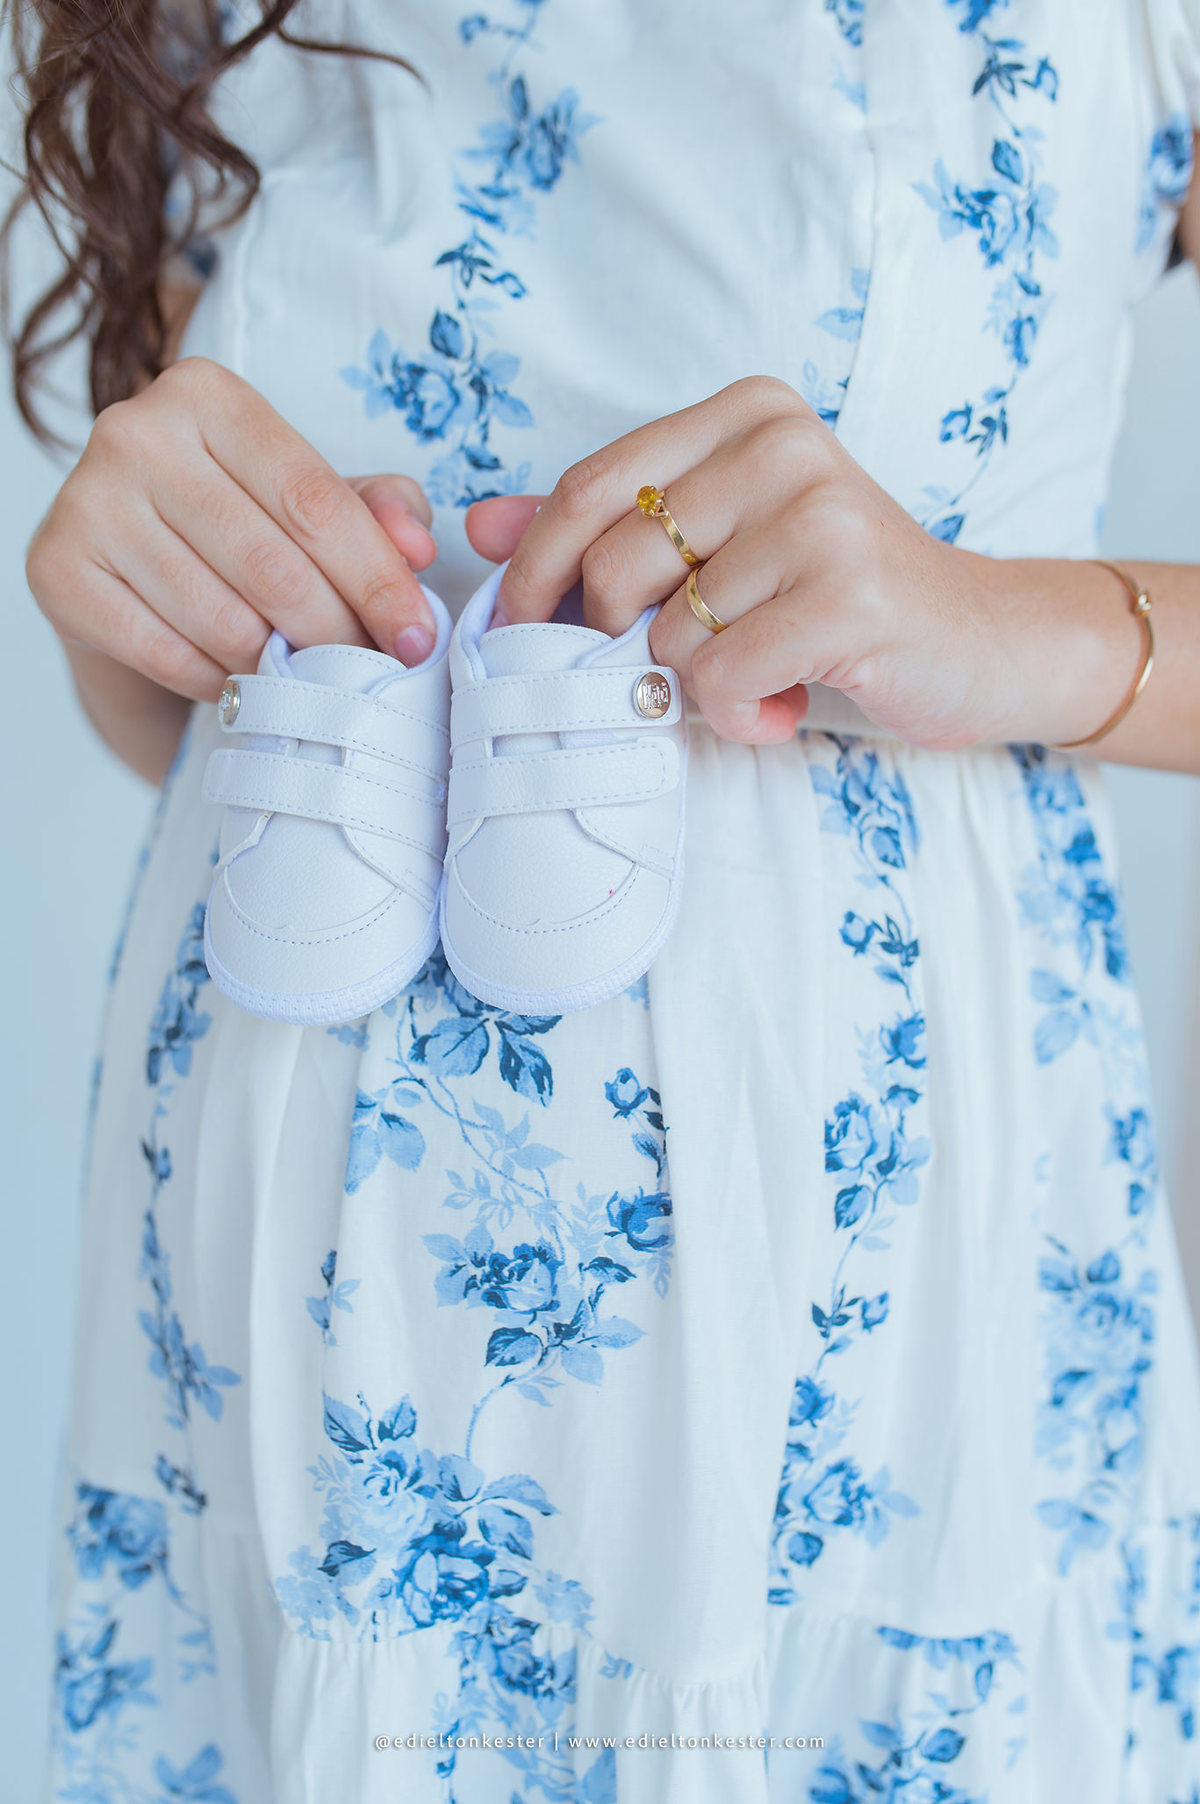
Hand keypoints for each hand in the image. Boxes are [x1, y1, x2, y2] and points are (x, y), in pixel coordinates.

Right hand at [27, 357, 439, 703]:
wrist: (125, 568)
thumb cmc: (235, 523)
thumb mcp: (311, 501)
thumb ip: (378, 511)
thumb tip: (417, 546)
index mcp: (207, 395)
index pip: (314, 501)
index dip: (378, 580)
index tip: (419, 638)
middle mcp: (136, 432)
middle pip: (272, 565)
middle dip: (337, 634)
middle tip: (370, 674)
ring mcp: (86, 500)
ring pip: (222, 619)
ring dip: (277, 666)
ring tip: (302, 676)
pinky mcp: (55, 570)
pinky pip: (167, 654)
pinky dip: (217, 682)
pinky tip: (236, 680)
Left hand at [465, 376, 1127, 748]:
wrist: (980, 643)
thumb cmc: (835, 599)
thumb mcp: (722, 548)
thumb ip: (607, 528)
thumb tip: (482, 522)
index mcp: (744, 416)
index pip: (589, 488)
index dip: (535, 573)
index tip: (518, 632)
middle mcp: (783, 446)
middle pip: (615, 563)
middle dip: (615, 642)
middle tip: (660, 670)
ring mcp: (821, 515)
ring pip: (669, 632)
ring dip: (693, 683)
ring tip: (754, 676)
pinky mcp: (849, 593)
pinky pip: (719, 676)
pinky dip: (735, 714)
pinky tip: (778, 705)